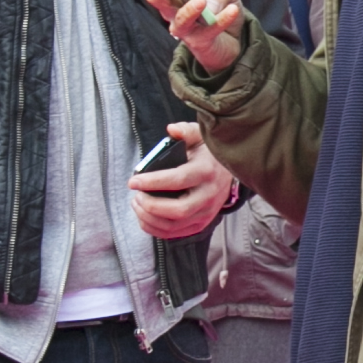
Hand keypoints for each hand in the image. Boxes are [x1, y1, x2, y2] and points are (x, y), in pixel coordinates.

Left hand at [130, 120, 233, 239]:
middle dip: (151, 206)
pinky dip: (156, 229)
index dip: (153, 182)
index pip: (178, 180)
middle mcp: (209, 195)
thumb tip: (171, 130)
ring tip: (137, 204)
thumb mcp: (200, 136)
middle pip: (178, 210)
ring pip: (175, 225)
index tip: (133, 181)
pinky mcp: (202, 223)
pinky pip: (176, 233)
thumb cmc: (208, 153)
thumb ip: (185, 131)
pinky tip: (144, 217)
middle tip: (136, 197)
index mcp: (206, 171)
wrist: (229, 172)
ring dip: (150, 218)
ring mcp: (207, 212)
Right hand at [145, 0, 246, 74]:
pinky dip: (222, 20)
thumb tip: (209, 4)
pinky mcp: (200, 42)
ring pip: (178, 20)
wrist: (234, 38)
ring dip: (188, 9)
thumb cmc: (221, 8)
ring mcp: (184, 28)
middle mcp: (173, 10)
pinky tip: (232, 9)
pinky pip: (208, 31)